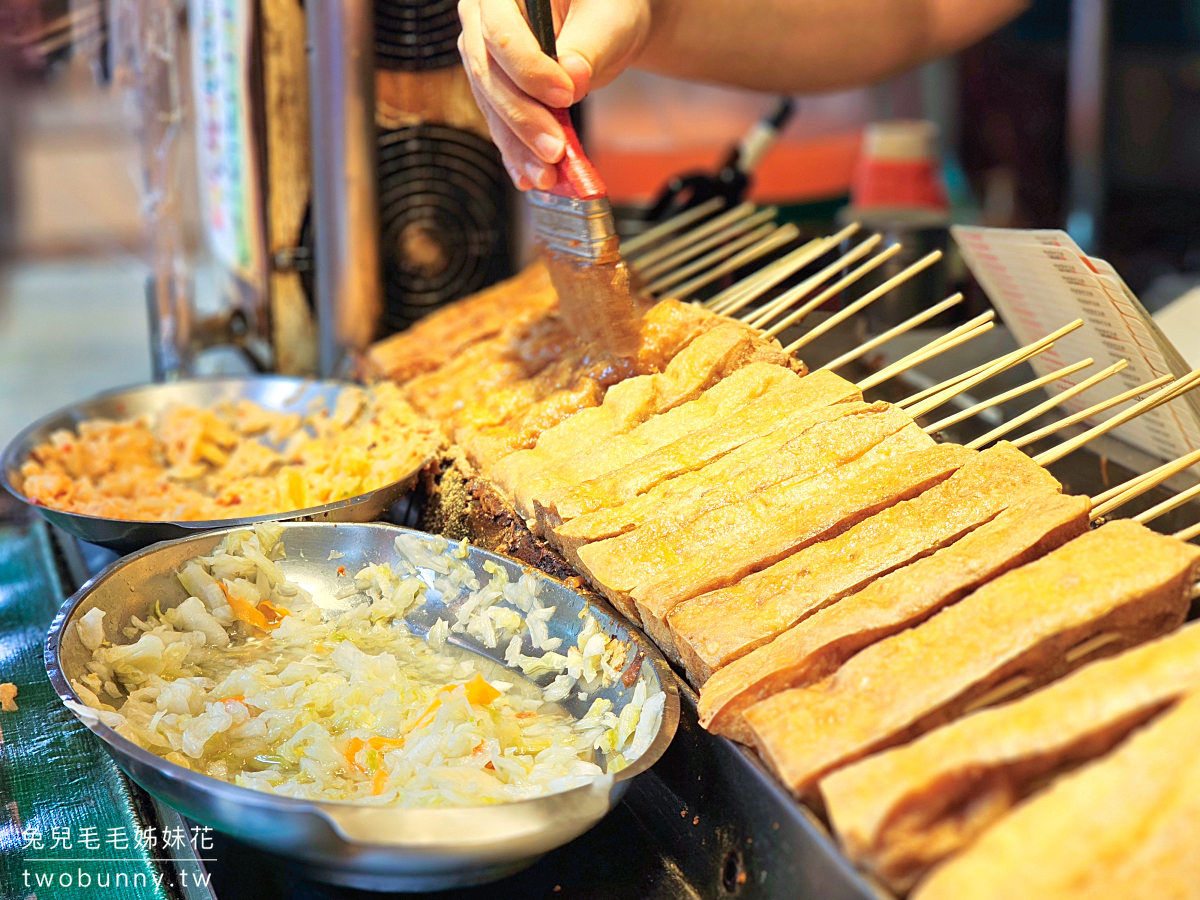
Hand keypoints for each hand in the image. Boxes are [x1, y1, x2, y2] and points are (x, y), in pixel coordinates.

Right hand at [458, 0, 651, 189]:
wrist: (607, 23)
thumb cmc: (607, 6)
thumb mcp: (608, 19)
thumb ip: (589, 46)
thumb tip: (573, 77)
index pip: (501, 34)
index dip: (529, 70)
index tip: (566, 94)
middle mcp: (482, 21)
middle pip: (490, 77)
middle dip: (524, 121)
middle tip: (555, 151)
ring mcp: (484, 58)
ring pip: (492, 108)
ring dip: (519, 148)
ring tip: (548, 176)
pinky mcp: (495, 91)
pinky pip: (500, 126)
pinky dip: (518, 155)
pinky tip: (531, 177)